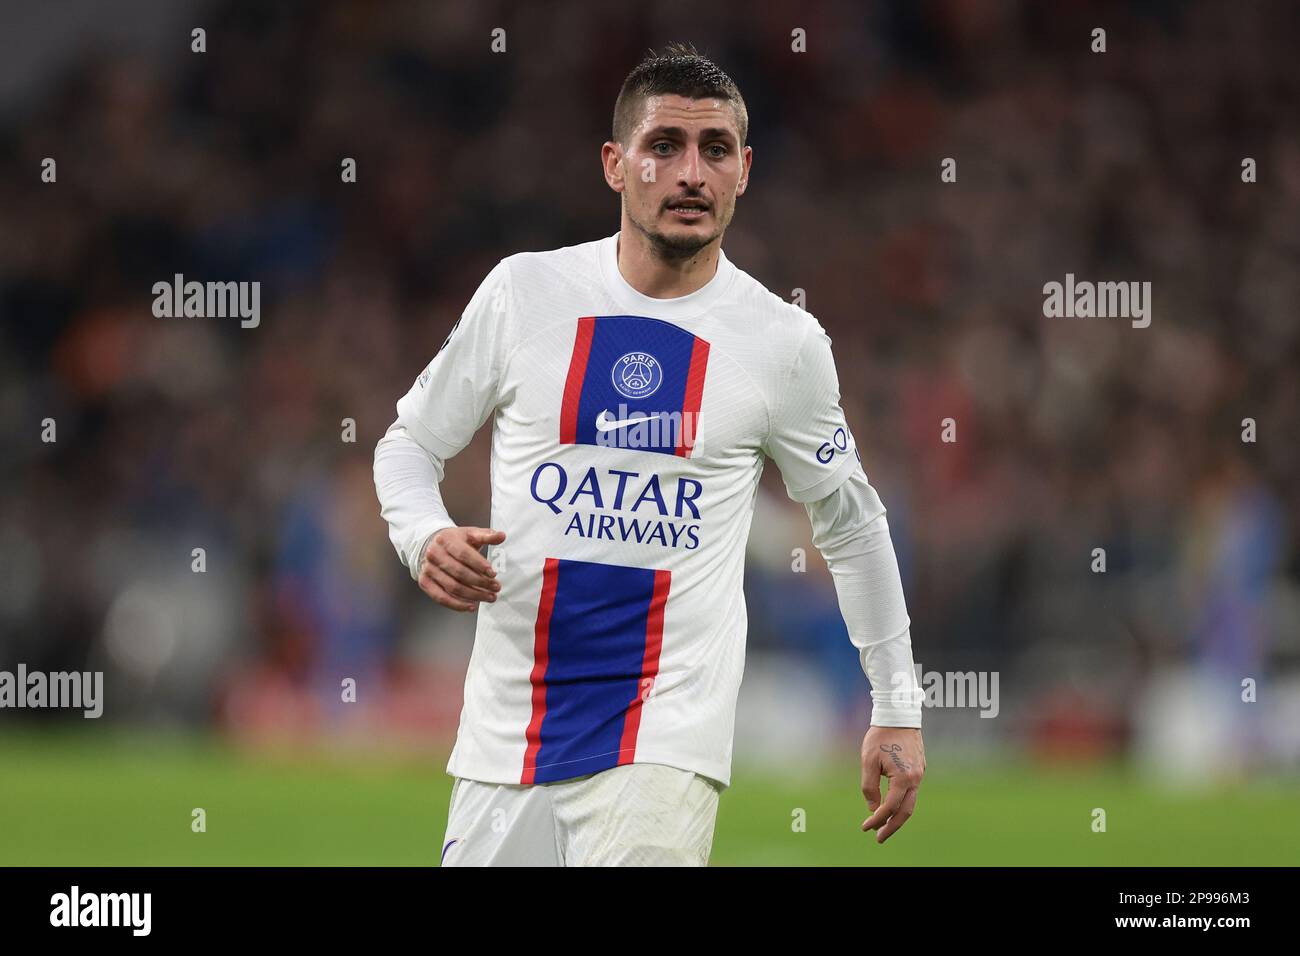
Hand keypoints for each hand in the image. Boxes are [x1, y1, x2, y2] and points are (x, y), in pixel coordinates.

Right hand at [417, 526, 505, 611]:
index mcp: (446, 539)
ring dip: (473, 595)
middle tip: (496, 588)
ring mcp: (428, 569)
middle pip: (459, 573)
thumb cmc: (454, 541)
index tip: (493, 574)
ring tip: (489, 597)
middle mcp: (434, 554)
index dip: (479, 565)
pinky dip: (457, 605)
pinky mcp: (425, 582)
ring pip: (452, 587)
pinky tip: (471, 606)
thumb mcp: (470, 534)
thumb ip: (486, 535)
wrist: (431, 545)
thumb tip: (502, 536)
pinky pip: (441, 598)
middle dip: (481, 582)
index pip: (463, 554)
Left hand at [860, 726, 924, 843]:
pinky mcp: (920, 768)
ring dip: (897, 816)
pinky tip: (892, 806)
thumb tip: (873, 809)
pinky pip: (912, 791)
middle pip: (905, 811)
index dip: (877, 819)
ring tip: (884, 826)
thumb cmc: (881, 736)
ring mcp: (920, 774)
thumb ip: (869, 787)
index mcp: (904, 778)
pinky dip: (902, 803)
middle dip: (892, 826)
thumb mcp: (868, 761)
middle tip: (879, 838)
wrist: (899, 714)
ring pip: (910, 802)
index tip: (865, 827)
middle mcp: (916, 778)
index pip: (889, 807)